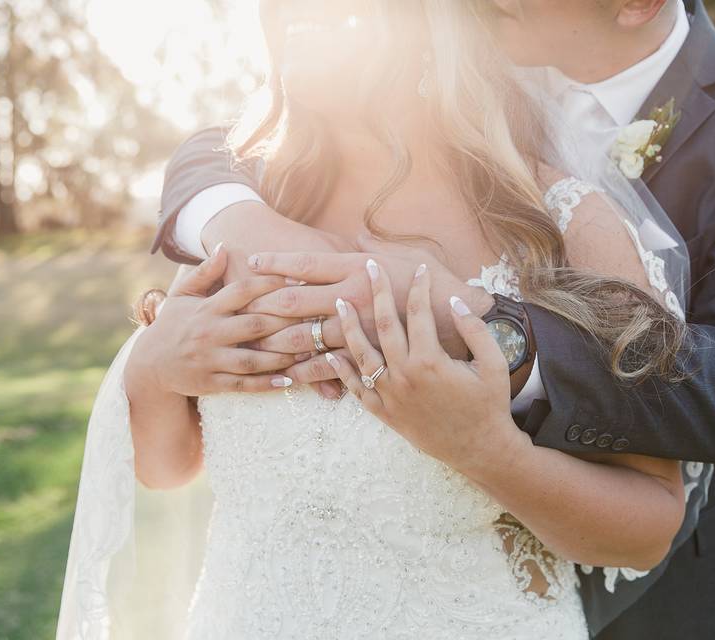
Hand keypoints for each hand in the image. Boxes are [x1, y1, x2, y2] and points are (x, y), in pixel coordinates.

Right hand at [128, 245, 299, 396]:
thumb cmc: (173, 324)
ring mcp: (210, 360)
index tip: (297, 278)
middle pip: (253, 324)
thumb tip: (224, 246)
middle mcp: (209, 332)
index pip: (241, 291)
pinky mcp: (211, 383)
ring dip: (281, 355)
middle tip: (315, 315)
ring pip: (251, 359)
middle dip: (285, 320)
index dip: (270, 283)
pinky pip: (243, 385)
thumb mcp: (182, 295)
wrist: (148, 365)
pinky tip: (289, 379)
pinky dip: (266, 383)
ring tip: (308, 350)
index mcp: (207, 308)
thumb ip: (205, 272)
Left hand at [245, 249, 492, 358]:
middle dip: (264, 305)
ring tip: (253, 346)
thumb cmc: (443, 284)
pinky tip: (292, 377)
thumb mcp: (411, 255)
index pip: (308, 263)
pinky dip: (312, 373)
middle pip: (297, 301)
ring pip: (309, 339)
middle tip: (239, 308)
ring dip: (279, 343)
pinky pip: (336, 369)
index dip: (277, 262)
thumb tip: (356, 236)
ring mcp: (364, 334)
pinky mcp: (373, 360)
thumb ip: (378, 247)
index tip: (252, 262)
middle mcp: (356, 301)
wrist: (474, 323)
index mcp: (361, 271)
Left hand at [323, 258, 527, 474]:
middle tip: (369, 268)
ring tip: (339, 304)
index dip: (419, 287)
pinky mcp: (385, 413)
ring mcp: (391, 395)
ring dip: (349, 326)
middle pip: (385, 324)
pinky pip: (356, 390)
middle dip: (377, 292)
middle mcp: (405, 375)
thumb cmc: (489, 405)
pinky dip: (342, 372)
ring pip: (362, 354)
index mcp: (431, 360)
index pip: (419, 313)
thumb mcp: (493, 364)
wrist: (479, 448)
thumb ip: (474, 331)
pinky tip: (331, 355)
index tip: (418, 268)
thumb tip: (454, 303)